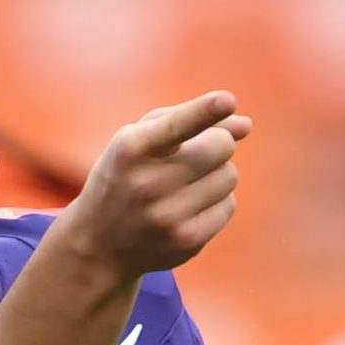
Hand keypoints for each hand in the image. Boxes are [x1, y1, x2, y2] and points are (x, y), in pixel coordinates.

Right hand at [59, 91, 250, 277]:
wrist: (98, 244)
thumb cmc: (124, 177)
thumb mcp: (138, 141)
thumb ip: (187, 120)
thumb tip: (246, 125)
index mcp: (130, 150)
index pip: (176, 125)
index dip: (205, 111)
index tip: (228, 100)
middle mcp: (147, 184)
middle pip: (221, 146)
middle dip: (219, 143)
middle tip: (199, 152)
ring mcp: (167, 216)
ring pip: (229, 176)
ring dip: (216, 175)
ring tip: (185, 185)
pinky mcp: (186, 242)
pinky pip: (228, 206)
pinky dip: (215, 203)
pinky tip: (188, 210)